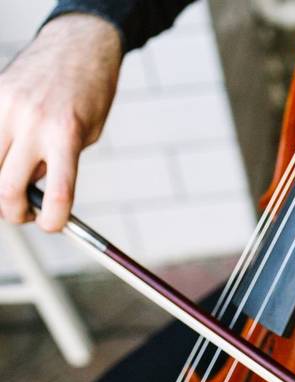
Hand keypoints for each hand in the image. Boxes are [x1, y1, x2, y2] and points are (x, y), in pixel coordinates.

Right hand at [0, 14, 121, 231]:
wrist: (76, 47)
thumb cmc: (89, 94)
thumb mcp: (86, 134)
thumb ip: (59, 162)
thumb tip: (32, 192)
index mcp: (65, 136)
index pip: (58, 195)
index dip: (52, 221)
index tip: (51, 224)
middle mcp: (32, 123)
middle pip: (6, 188)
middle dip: (13, 211)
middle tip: (24, 212)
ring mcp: (6, 109)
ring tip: (13, 185)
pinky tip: (7, 158)